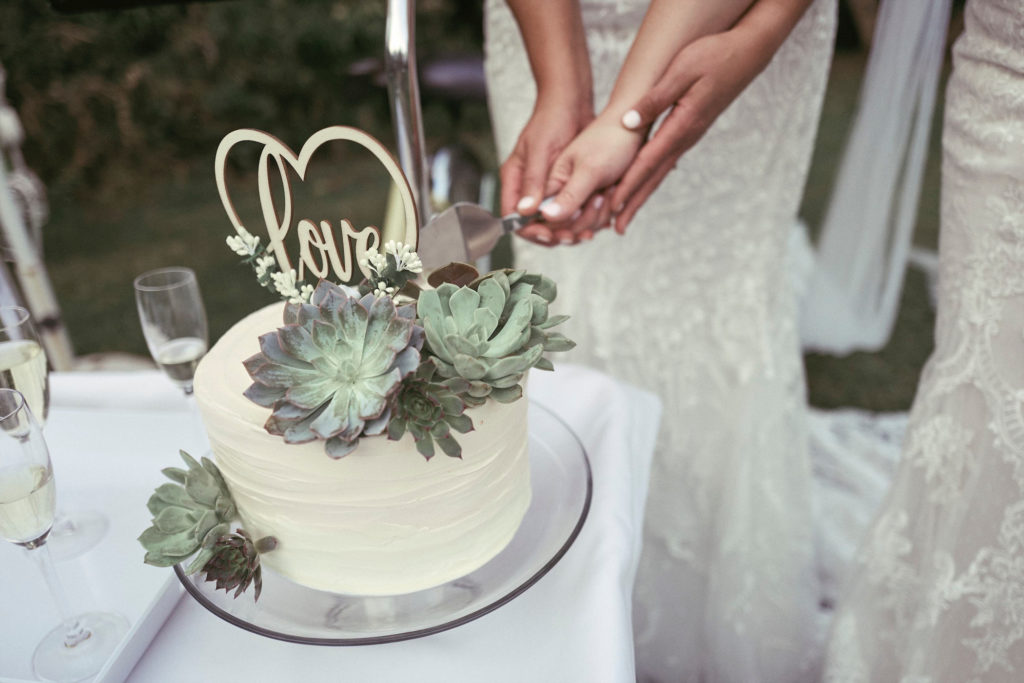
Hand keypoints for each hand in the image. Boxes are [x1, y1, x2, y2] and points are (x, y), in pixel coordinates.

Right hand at [500, 96, 591, 246]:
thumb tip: (524, 212)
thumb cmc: (552, 119)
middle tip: (574, 238)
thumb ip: (534, 181)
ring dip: (571, 229)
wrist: (573, 101)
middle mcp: (529, 188)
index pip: (513, 218)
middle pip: (536, 225)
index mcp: (514, 179)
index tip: (551, 235)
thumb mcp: (542, 150)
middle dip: (555, 235)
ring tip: (589, 232)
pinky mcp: (566, 186)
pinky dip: (582, 219)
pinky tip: (597, 221)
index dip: (531, 231)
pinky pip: (570, 211)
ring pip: (555, 222)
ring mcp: (548, 188)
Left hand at [611, 24, 782, 233]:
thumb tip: (628, 123)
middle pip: (654, 176)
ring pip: (661, 171)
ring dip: (642, 194)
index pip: (648, 160)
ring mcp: (690, 136)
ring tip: (625, 216)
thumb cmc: (715, 54)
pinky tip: (645, 185)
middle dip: (634, 202)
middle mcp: (686, 136)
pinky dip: (652, 177)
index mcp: (682, 125)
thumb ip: (655, 98)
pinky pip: (667, 160)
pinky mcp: (691, 129)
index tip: (611, 205)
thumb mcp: (682, 69)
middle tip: (616, 228)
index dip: (628, 183)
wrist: (749, 51)